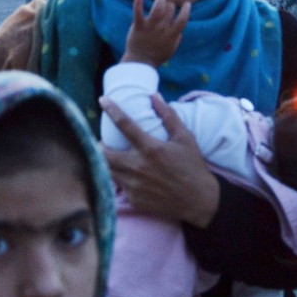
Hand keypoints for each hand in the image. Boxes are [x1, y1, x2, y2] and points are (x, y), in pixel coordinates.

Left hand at [102, 94, 218, 227]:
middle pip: (105, 154)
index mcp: (151, 149)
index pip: (125, 125)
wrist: (199, 200)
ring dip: (105, 162)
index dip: (112, 110)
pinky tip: (125, 174)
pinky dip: (118, 177)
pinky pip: (118, 186)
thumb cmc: (193, 166)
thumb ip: (169, 116)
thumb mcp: (185, 138)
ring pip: (107, 171)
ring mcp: (134, 185)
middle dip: (98, 145)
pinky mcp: (134, 199)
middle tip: (101, 140)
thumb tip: (155, 96)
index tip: (102, 100)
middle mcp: (139, 167)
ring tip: (110, 156)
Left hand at [124, 0, 190, 66]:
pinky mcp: (138, 27)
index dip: (186, 9)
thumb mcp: (172, 48)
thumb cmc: (157, 56)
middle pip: (170, 9)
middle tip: (168, 2)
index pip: (183, 19)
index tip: (186, 3)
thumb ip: (177, 37)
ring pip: (158, 7)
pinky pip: (138, 13)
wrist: (141, 63)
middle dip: (170, 4)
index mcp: (172, 35)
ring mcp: (150, 27)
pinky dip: (138, 3)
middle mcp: (163, 29)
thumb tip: (180, 27)